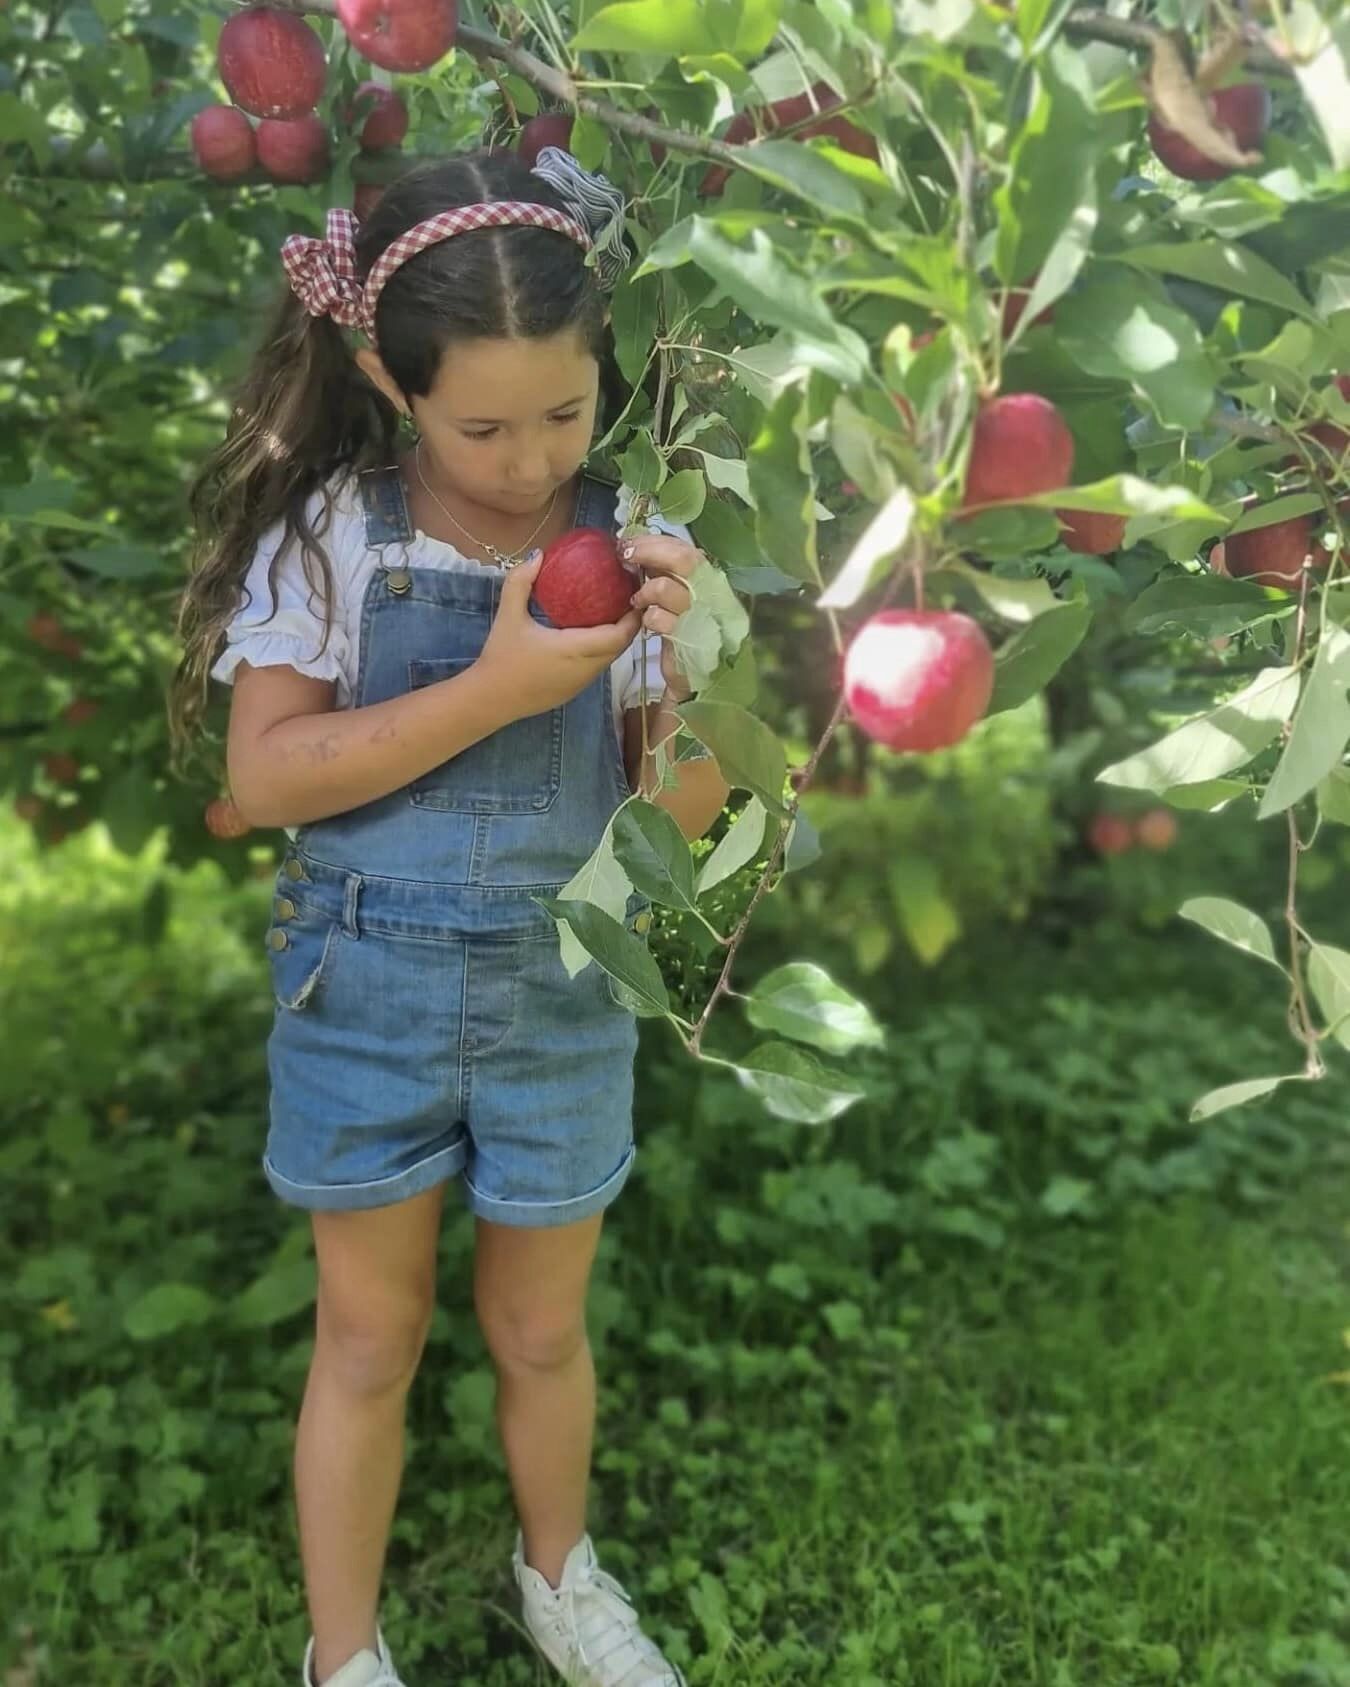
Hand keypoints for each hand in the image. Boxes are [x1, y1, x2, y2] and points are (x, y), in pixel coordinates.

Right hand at [477, 553, 641, 720]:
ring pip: (609, 659)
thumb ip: (521, 582)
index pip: (618, 635)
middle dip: (628, 624)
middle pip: (620, 647)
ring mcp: (581, 683)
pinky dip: (602, 649)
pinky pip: (597, 666)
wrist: (489, 700)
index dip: (632, 617)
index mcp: (575, 650)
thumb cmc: (501, 659)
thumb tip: (538, 555)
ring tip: (612, 611)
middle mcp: (585, 669)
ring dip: (615, 638)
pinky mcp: (574, 690)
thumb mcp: (508, 616)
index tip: (635, 594)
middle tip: (626, 598)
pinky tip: (590, 633)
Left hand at [620, 532, 700, 703]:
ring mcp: (702, 615)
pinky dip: (649, 617)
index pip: (685, 549)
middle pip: (683, 559)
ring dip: (645, 590)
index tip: (629, 542)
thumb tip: (636, 547)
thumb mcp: (676, 597)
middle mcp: (711, 593)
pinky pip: (661, 619)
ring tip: (638, 600)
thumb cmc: (684, 632)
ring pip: (666, 587)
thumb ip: (665, 574)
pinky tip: (647, 622)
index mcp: (708, 579)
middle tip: (625, 556)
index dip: (656, 542)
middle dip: (649, 552)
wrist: (696, 675)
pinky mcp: (690, 638)